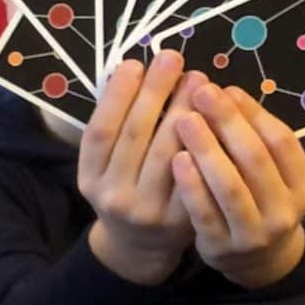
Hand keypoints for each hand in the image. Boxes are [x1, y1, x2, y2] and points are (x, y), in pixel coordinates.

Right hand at [79, 51, 200, 284]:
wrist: (139, 245)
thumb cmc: (125, 188)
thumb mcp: (105, 165)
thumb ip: (115, 128)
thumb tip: (130, 71)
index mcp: (89, 179)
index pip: (101, 131)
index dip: (117, 96)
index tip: (135, 63)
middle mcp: (114, 197)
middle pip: (136, 137)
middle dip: (155, 92)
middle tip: (172, 58)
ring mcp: (148, 211)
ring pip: (168, 153)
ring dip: (185, 110)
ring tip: (197, 79)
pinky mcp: (181, 220)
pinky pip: (195, 174)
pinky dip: (205, 142)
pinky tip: (214, 115)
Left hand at [172, 83, 304, 288]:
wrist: (255, 260)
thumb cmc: (258, 201)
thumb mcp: (270, 174)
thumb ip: (253, 138)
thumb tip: (227, 93)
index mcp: (301, 186)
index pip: (282, 142)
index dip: (255, 113)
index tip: (227, 89)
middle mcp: (284, 211)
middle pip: (256, 160)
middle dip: (228, 123)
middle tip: (201, 93)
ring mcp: (253, 233)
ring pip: (230, 186)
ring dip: (207, 149)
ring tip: (184, 119)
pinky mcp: (222, 247)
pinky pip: (205, 213)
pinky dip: (191, 185)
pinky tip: (176, 159)